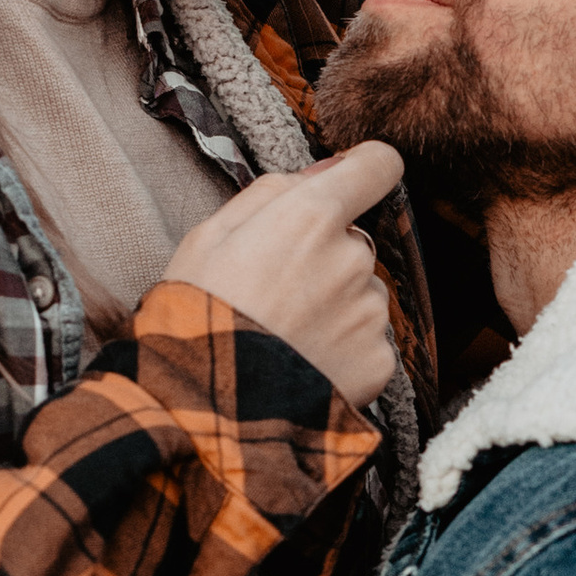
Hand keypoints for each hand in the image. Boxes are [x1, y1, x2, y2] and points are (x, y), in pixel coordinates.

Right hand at [161, 142, 406, 414]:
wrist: (205, 409)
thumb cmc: (196, 315)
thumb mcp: (208, 237)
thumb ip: (272, 191)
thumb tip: (324, 170)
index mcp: (311, 215)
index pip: (378, 165)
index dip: (365, 172)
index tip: (351, 182)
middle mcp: (353, 257)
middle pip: (357, 241)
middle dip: (326, 257)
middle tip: (275, 293)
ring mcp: (370, 312)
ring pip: (363, 293)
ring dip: (335, 306)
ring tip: (285, 336)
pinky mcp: (380, 360)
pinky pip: (369, 341)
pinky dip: (343, 351)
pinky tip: (303, 363)